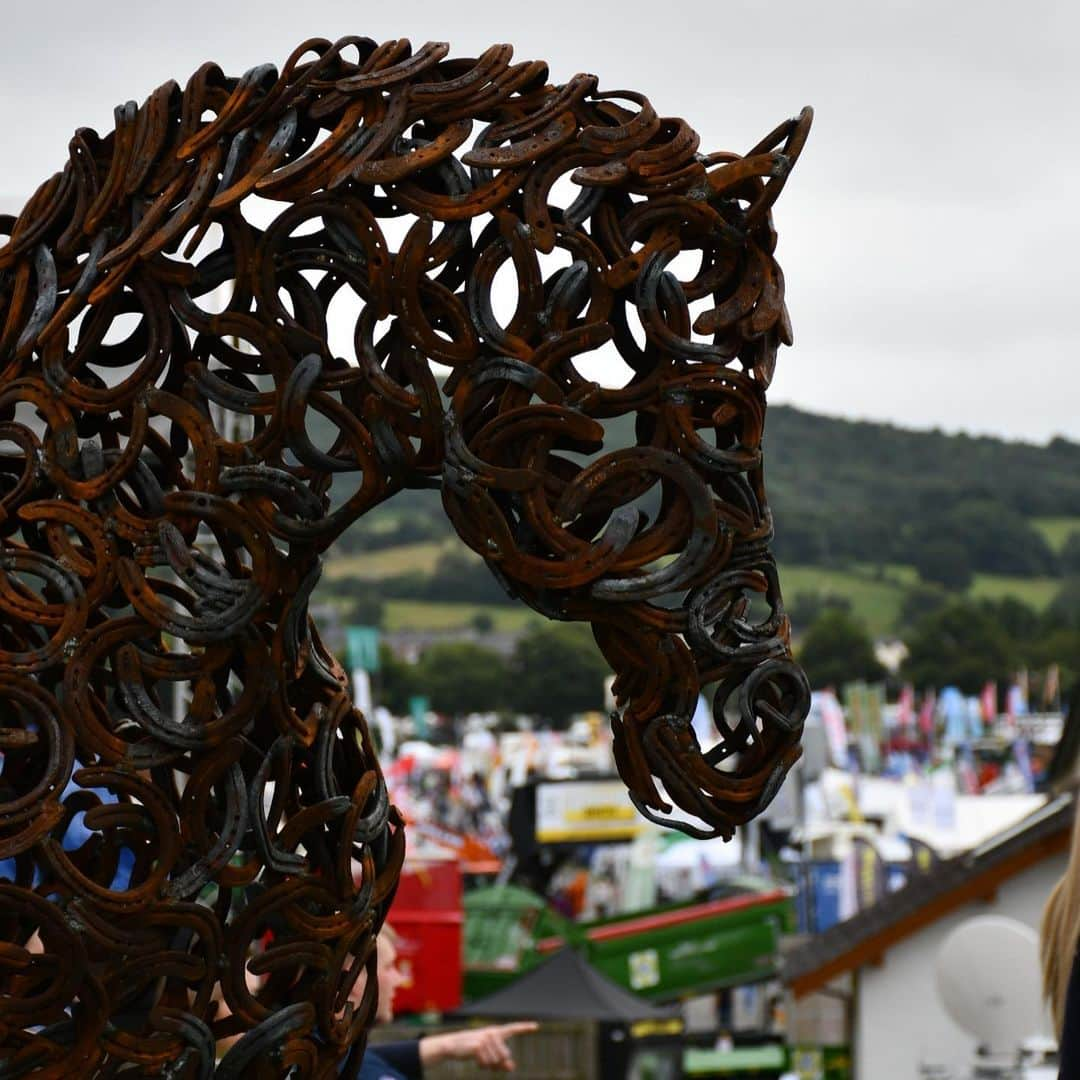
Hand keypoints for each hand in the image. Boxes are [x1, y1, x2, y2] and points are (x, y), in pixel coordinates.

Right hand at [420, 1022, 538, 1071]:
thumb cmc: (473, 1050)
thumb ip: (502, 1062)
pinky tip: (474, 1058)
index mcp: (496, 1032)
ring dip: (487, 1065)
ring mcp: (486, 1038)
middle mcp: (493, 1032)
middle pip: (505, 1056)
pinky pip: (486, 1063)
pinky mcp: (479, 1045)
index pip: (513, 1028)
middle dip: (496, 1063)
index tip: (537, 1026)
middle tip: (484, 1059)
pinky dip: (481, 1065)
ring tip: (478, 1057)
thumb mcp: (488, 1056)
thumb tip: (512, 1067)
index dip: (525, 1028)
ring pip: (496, 1062)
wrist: (454, 1046)